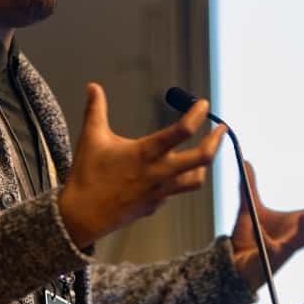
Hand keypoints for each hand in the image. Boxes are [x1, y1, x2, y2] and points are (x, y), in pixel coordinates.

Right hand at [58, 83, 227, 247]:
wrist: (81, 217)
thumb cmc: (87, 176)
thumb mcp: (91, 138)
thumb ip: (95, 109)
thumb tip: (93, 86)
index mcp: (145, 153)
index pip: (182, 131)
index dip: (196, 115)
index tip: (203, 104)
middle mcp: (158, 173)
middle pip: (201, 159)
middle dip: (215, 142)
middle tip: (221, 129)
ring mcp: (159, 192)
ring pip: (195, 180)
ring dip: (203, 166)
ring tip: (204, 153)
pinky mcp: (154, 205)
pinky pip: (174, 192)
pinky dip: (177, 181)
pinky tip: (171, 175)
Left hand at [231, 161, 303, 290]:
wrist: (233, 263)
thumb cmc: (248, 239)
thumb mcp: (249, 208)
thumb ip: (249, 187)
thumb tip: (246, 162)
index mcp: (296, 224)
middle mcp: (296, 237)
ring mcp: (285, 249)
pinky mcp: (271, 259)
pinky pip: (272, 249)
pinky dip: (267, 240)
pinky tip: (261, 234)